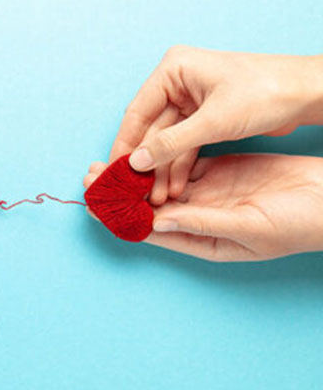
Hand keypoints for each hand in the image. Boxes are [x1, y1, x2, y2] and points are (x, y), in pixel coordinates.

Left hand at [84, 153, 322, 261]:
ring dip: (133, 173)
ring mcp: (206, 193)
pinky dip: (159, 157)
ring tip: (105, 162)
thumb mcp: (249, 227)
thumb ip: (202, 222)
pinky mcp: (217, 170)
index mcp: (201, 240)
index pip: (149, 231)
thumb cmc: (299, 224)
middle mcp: (197, 218)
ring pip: (159, 183)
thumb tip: (156, 221)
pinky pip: (180, 163)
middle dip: (117, 193)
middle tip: (89, 177)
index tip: (92, 206)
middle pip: (146, 206)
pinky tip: (138, 149)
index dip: (119, 218)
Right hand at [110, 46, 322, 204]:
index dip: (125, 144)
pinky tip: (174, 187)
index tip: (114, 172)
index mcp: (173, 70)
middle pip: (150, 129)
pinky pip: (183, 143)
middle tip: (135, 191)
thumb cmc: (266, 92)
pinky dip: (179, 165)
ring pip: (166, 140)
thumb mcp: (215, 122)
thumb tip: (136, 162)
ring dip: (162, 169)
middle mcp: (177, 82)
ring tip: (157, 197)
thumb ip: (171, 144)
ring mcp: (190, 100)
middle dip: (146, 163)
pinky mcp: (203, 116)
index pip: (137, 112)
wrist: (308, 93)